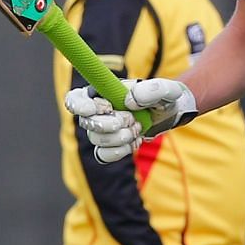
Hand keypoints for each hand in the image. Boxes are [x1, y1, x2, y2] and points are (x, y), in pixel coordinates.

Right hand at [65, 78, 196, 163]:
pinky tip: (134, 141)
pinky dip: (121, 150)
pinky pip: (104, 155)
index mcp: (102, 92)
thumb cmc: (163, 97)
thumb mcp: (166, 89)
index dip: (80, 105)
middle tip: (131, 119)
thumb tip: (129, 102)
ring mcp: (101, 130)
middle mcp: (96, 111)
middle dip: (111, 124)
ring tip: (138, 127)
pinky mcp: (109, 146)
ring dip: (121, 137)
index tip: (105, 108)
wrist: (169, 115)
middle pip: (86, 122)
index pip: (75, 98)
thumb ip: (152, 90)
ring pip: (97, 140)